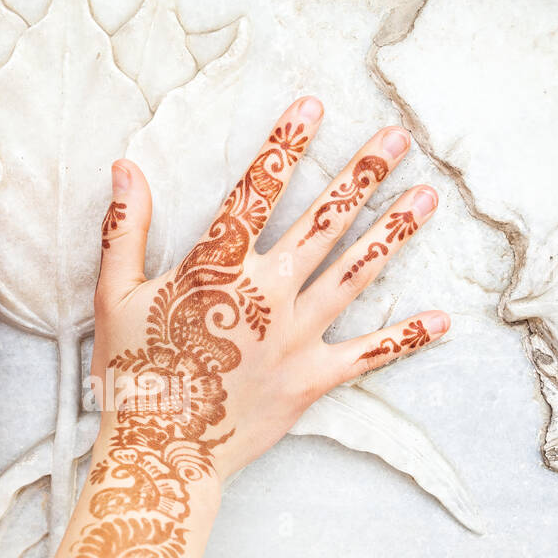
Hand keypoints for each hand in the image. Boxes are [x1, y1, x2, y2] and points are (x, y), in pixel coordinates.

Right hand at [54, 96, 449, 557]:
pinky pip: (367, 356)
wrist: (162, 452)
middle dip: (361, 174)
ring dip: (392, 232)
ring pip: (355, 274)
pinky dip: (405, 339)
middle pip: (323, 222)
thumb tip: (125, 168)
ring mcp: (296, 337)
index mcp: (217, 268)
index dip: (284, 145)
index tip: (313, 105)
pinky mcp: (312, 380)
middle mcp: (267, 294)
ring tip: (426, 198)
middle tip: (397, 139)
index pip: (255, 191)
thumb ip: (126, 229)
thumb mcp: (115, 296)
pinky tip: (442, 319)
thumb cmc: (133, 373)